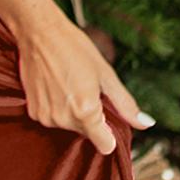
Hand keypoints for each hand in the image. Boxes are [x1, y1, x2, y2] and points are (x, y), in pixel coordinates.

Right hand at [14, 11, 150, 155]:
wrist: (39, 33)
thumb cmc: (75, 49)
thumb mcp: (106, 75)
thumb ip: (126, 105)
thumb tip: (147, 123)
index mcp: (85, 111)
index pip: (105, 146)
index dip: (111, 134)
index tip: (108, 117)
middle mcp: (63, 119)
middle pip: (87, 134)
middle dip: (92, 118)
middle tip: (86, 89)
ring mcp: (45, 117)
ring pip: (70, 126)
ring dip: (73, 112)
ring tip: (69, 85)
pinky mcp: (33, 112)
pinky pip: (54, 119)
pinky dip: (57, 108)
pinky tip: (55, 87)